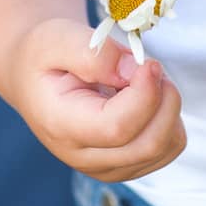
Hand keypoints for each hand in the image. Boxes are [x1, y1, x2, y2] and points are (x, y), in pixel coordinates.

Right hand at [7, 18, 187, 182]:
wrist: (36, 77)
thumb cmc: (45, 55)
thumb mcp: (57, 39)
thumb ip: (93, 53)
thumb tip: (133, 71)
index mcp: (62, 127)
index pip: (118, 128)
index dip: (145, 94)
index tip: (149, 63)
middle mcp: (85, 157)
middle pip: (149, 144)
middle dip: (164, 98)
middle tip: (150, 66)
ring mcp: (108, 167)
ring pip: (165, 147)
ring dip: (168, 106)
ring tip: (145, 79)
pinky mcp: (126, 164)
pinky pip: (169, 147)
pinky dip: (169, 118)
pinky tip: (146, 97)